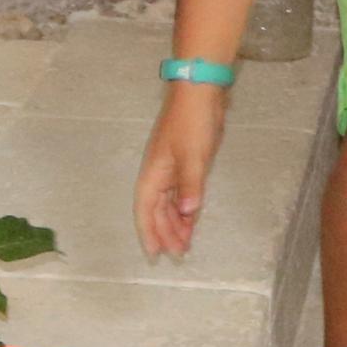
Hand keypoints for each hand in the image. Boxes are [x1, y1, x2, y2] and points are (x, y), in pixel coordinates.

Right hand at [134, 86, 224, 258]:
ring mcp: (172, 168)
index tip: (155, 253)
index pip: (146, 210)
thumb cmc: (192, 123)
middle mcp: (159, 174)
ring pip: (170, 203)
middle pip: (157, 210)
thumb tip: (187, 213)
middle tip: (179, 254)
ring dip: (176, 223)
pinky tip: (192, 220)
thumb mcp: (192, 155)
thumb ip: (190, 185)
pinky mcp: (186, 162)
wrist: (201, 91)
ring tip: (186, 244)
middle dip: (166, 232)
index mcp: (153, 174)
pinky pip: (182, 193)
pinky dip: (186, 208)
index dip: (148, 232)